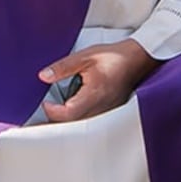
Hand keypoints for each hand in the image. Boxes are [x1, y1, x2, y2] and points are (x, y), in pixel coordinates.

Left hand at [37, 39, 159, 122]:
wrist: (137, 58)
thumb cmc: (114, 57)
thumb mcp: (85, 57)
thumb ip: (63, 67)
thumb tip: (43, 76)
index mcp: (93, 94)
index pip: (68, 113)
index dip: (52, 111)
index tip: (45, 102)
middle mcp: (100, 107)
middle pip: (72, 124)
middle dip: (55, 120)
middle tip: (44, 112)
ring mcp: (105, 111)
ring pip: (81, 124)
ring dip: (66, 120)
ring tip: (54, 112)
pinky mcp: (108, 110)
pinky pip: (89, 120)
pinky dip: (77, 117)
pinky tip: (72, 109)